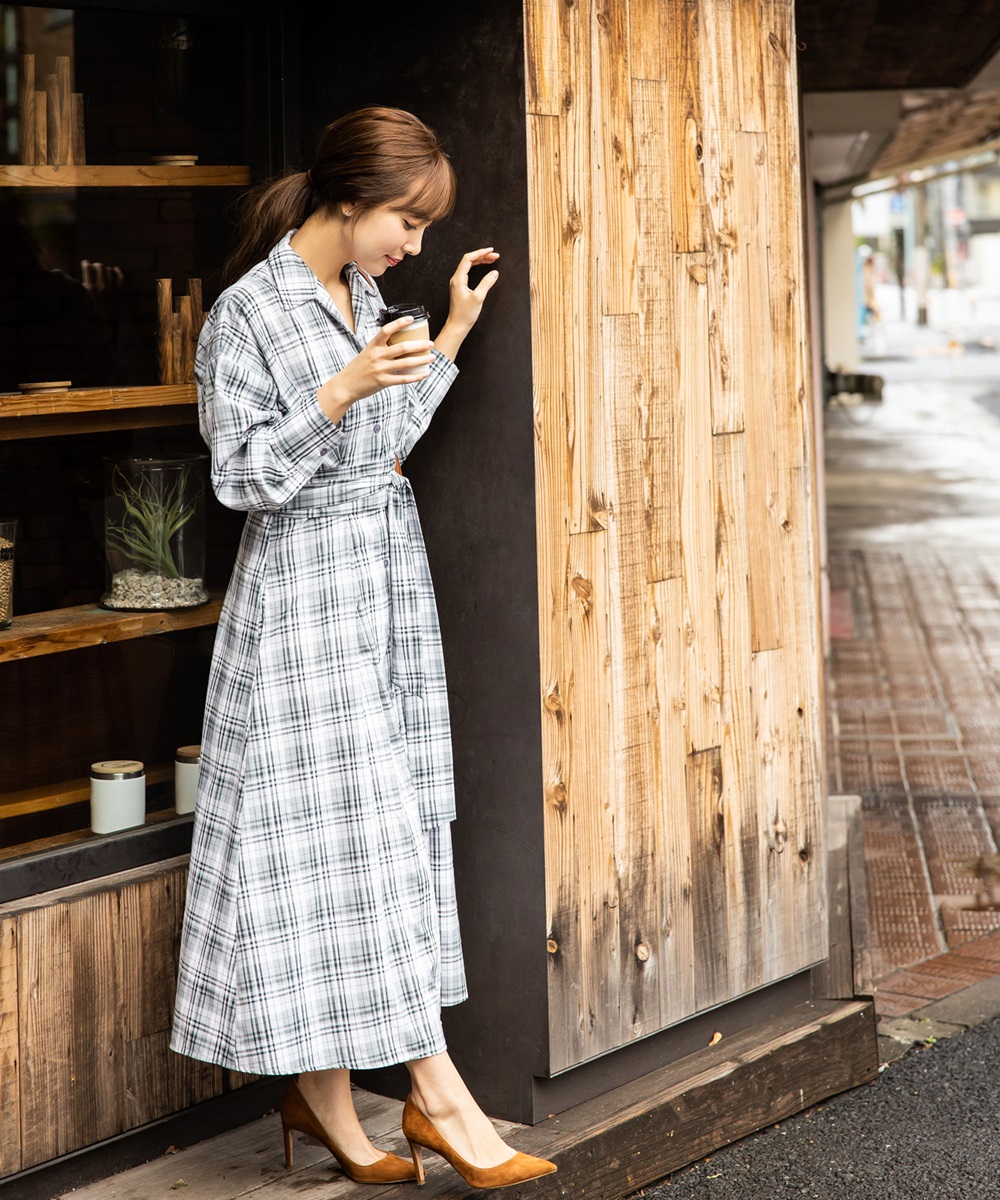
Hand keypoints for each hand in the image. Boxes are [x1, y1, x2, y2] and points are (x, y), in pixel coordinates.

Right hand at [316, 317, 433, 423]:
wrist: (346, 385)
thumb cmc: (358, 368)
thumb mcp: (367, 352)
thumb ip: (381, 348)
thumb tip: (399, 343)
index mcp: (372, 346)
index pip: (386, 330)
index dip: (399, 323)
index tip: (411, 319)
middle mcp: (377, 356)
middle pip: (402, 348)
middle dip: (419, 345)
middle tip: (430, 344)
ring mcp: (380, 369)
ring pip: (406, 363)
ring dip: (421, 360)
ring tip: (432, 358)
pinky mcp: (383, 382)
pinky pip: (403, 379)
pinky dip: (416, 377)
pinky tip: (424, 374)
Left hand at [433, 248, 499, 362]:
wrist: (457, 325)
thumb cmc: (464, 314)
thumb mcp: (478, 298)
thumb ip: (486, 283)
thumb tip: (494, 273)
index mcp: (458, 279)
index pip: (468, 259)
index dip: (480, 253)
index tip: (490, 251)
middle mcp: (456, 279)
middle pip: (469, 261)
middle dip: (482, 256)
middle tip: (495, 255)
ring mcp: (458, 283)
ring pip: (469, 266)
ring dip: (480, 261)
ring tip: (492, 259)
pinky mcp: (460, 287)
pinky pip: (469, 272)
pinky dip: (478, 268)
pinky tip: (484, 268)